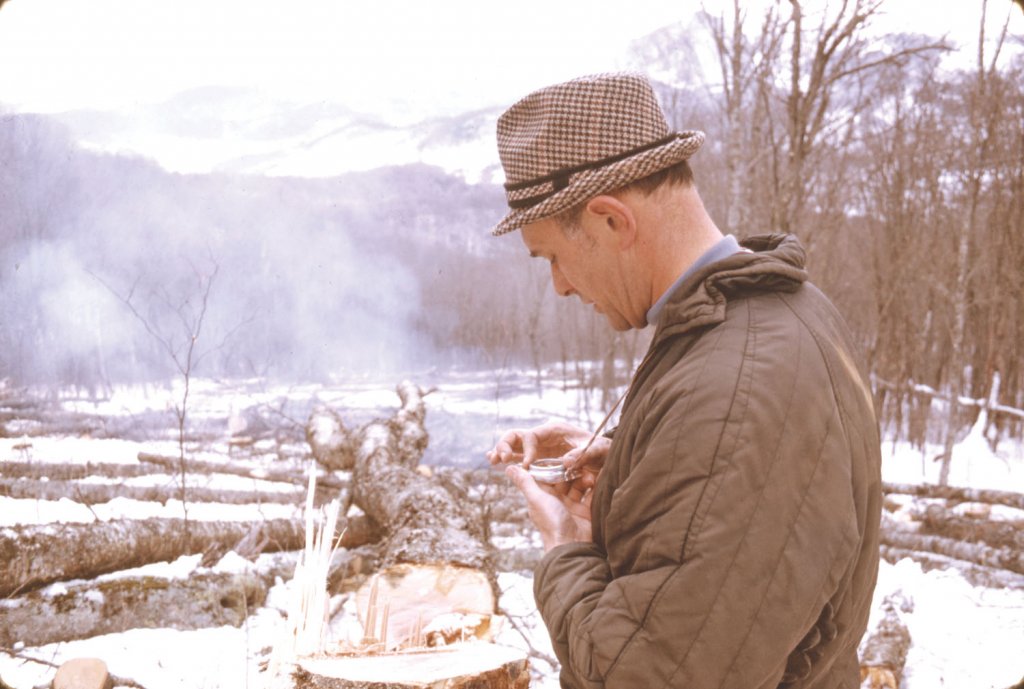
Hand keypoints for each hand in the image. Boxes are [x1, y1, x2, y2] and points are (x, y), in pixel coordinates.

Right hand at [486, 421, 610, 473]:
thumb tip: (566, 462)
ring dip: (501, 452)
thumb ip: (583, 454)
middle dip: (505, 445)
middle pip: (518, 436)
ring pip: (515, 446)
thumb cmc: (603, 450)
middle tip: (499, 459)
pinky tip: (496, 464)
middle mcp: (544, 436)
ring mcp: (541, 447)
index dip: (526, 450)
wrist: (606, 455)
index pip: (532, 436)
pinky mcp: (541, 458)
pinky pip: (520, 457)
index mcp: (555, 430)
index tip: (527, 466)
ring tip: (491, 460)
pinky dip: (508, 459)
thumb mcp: (597, 450)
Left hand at [505, 464, 592, 550]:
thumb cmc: (551, 522)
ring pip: (578, 485)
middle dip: (572, 470)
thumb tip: (507, 467)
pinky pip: (590, 495)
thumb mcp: (536, 499)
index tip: (563, 454)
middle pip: (564, 479)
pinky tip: (599, 477)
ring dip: (584, 478)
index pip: (547, 475)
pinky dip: (595, 487)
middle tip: (580, 463)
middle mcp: (556, 500)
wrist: (571, 546)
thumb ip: (525, 482)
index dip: (554, 464)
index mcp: (542, 496)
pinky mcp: (585, 511)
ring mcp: (571, 505)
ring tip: (590, 475)